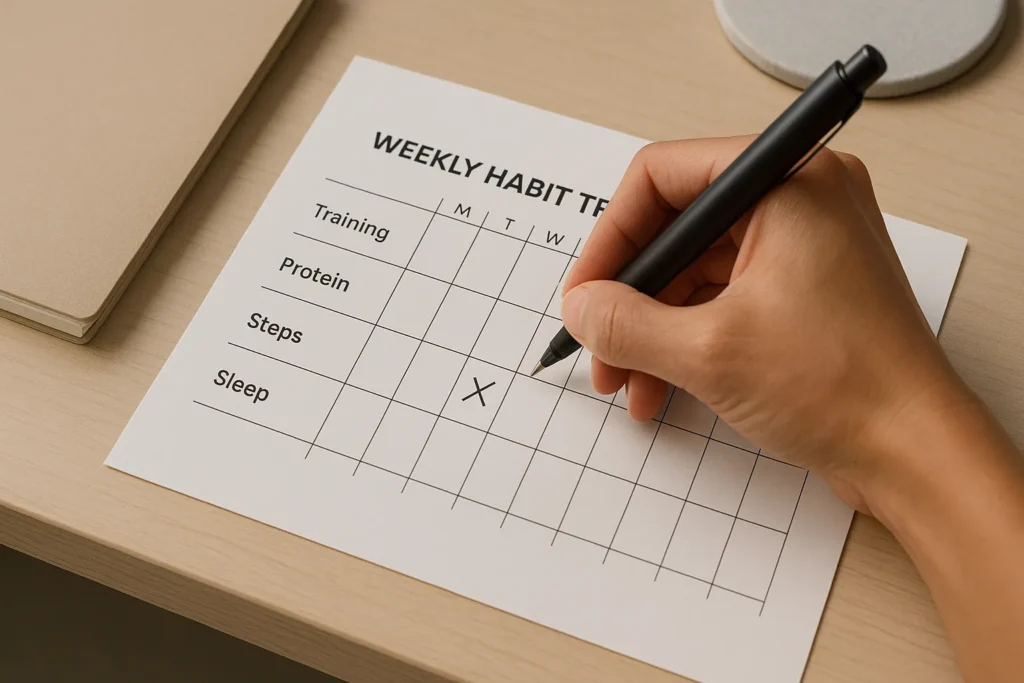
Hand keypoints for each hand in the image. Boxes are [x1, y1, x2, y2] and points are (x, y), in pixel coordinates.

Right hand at [560, 136, 971, 512]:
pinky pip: (721, 298)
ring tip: (624, 380)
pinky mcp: (801, 292)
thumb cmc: (846, 387)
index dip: (610, 237)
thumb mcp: (709, 352)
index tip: (584, 292)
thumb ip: (626, 322)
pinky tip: (659, 386)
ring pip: (694, 270)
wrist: (915, 455)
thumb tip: (582, 307)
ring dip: (650, 326)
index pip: (663, 177)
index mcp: (787, 183)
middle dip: (629, 295)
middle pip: (676, 228)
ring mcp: (802, 248)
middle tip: (597, 341)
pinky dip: (684, 338)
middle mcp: (798, 202)